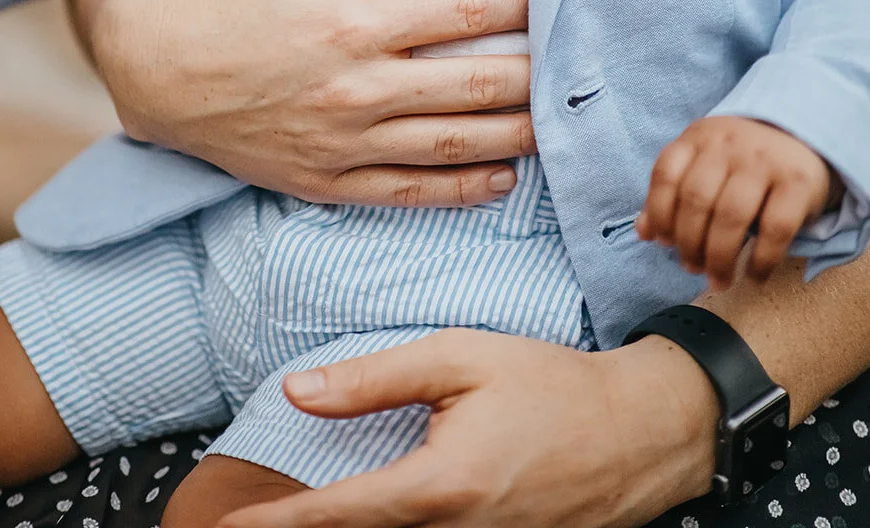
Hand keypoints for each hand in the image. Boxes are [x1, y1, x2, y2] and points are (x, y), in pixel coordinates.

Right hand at [80, 0, 535, 206]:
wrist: (158, 68)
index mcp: (355, 22)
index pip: (464, 11)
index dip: (519, 3)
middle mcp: (359, 89)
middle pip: (475, 84)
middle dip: (534, 72)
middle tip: (574, 63)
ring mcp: (346, 144)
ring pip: (454, 145)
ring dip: (516, 134)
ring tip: (557, 122)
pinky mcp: (328, 182)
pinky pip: (411, 194)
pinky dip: (463, 190)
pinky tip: (501, 177)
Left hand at [216, 331, 717, 527]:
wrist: (639, 431)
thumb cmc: (548, 384)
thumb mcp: (460, 358)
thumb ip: (375, 378)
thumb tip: (297, 391)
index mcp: (440, 486)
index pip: (338, 514)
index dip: (278, 524)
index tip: (230, 527)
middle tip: (249, 525)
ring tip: (307, 515)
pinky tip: (379, 514)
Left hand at [636, 116, 835, 289]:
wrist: (804, 137)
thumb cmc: (743, 161)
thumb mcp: (704, 164)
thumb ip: (674, 193)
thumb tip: (644, 233)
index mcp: (700, 136)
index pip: (666, 175)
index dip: (659, 214)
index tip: (665, 244)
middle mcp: (729, 143)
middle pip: (697, 200)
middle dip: (689, 244)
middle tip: (693, 269)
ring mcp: (764, 160)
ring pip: (731, 216)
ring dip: (720, 258)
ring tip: (719, 280)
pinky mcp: (798, 182)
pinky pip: (775, 228)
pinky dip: (761, 260)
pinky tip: (755, 277)